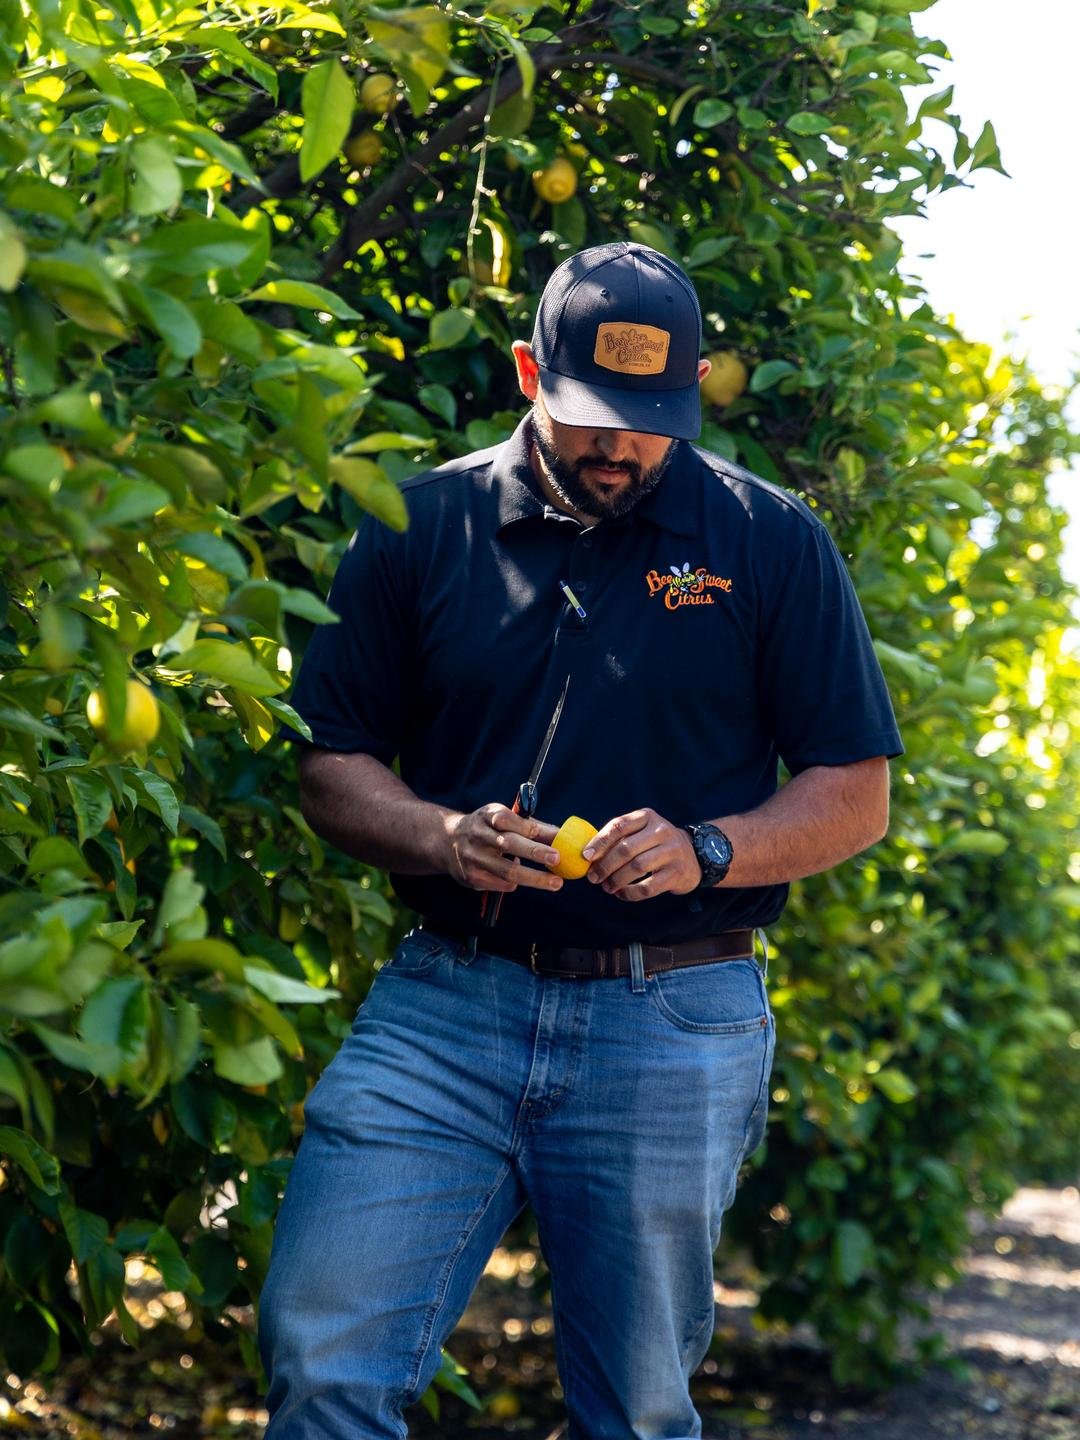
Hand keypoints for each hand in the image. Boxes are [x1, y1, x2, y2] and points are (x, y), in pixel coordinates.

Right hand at [444, 804, 562, 893]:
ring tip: (555, 883)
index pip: (507, 819)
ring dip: (534, 878)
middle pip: (508, 844)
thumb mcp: (502, 819)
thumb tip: (560, 835)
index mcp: (486, 816)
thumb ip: (530, 826)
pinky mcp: (471, 877)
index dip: (530, 828)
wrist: (447, 842)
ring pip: (506, 871)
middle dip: (535, 852)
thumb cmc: (486, 828)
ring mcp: (473, 857)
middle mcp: (477, 835)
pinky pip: (500, 883)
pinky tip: (523, 880)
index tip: (554, 837)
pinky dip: (515, 882)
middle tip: (557, 858)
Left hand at [582, 808, 699, 901]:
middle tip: (593, 878)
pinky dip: (630, 893)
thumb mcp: (643, 831)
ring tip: (606, 887)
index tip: (586, 856)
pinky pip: (647, 887)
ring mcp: (672, 852)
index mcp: (648, 817)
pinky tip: (621, 893)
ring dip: (616, 880)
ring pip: (636, 868)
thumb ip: (619, 838)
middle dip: (605, 865)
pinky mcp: (676, 873)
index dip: (600, 841)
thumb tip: (588, 854)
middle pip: (626, 849)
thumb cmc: (657, 844)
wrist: (695, 857)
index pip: (619, 826)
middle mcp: (662, 831)